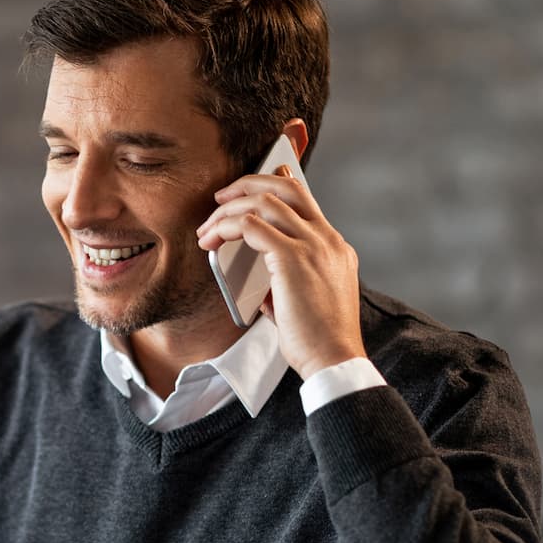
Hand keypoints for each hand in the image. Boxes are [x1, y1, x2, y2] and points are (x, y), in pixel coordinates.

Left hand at [196, 165, 366, 379]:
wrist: (334, 358)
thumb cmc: (319, 339)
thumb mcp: (308, 299)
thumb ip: (288, 281)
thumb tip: (262, 281)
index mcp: (334, 247)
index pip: (304, 198)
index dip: (273, 185)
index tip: (247, 189)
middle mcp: (326, 239)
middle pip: (286, 187)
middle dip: (248, 184)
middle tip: (221, 198)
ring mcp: (313, 245)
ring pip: (264, 202)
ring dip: (228, 210)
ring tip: (208, 228)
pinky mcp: (292, 258)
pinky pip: (251, 225)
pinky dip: (225, 227)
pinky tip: (212, 241)